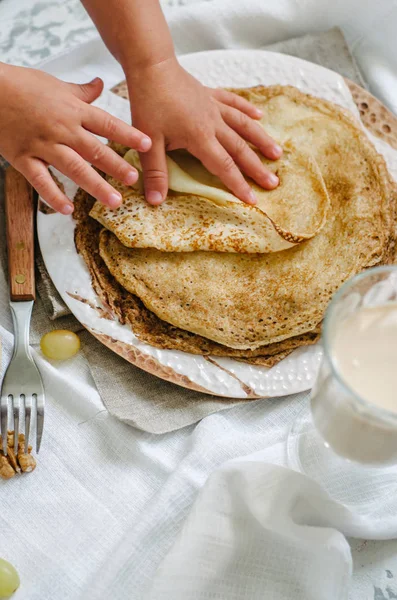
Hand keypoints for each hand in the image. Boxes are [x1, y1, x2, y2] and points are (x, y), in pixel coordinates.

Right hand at [0, 65, 151, 213]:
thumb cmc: (23, 85)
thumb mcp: (56, 84)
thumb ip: (81, 92)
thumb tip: (101, 84)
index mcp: (73, 111)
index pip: (107, 124)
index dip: (129, 135)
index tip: (148, 145)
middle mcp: (62, 129)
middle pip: (95, 150)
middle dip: (117, 166)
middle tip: (135, 180)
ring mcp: (43, 145)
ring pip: (74, 168)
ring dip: (96, 186)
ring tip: (115, 201)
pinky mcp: (24, 158)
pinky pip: (40, 181)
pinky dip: (53, 195)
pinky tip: (67, 209)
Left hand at [127, 57, 281, 205]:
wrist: (151, 65)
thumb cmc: (148, 103)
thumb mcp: (148, 142)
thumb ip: (155, 172)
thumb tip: (156, 201)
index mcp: (200, 137)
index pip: (224, 166)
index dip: (238, 185)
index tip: (252, 200)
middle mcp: (213, 123)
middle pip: (240, 149)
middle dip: (257, 168)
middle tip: (274, 183)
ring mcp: (214, 107)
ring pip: (243, 125)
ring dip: (261, 140)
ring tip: (277, 153)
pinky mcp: (210, 95)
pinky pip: (234, 102)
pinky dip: (247, 110)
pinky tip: (260, 115)